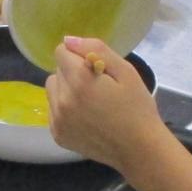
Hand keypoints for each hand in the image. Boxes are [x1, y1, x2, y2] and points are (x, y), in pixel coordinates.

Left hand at [46, 37, 169, 173]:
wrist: (139, 149)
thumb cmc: (137, 108)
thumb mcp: (126, 72)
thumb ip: (96, 50)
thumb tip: (68, 40)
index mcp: (79, 81)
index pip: (61, 51)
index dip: (79, 56)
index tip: (96, 68)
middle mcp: (62, 100)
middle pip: (56, 70)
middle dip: (73, 72)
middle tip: (98, 87)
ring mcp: (57, 120)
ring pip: (52, 90)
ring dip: (66, 90)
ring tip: (90, 102)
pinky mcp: (57, 135)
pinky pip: (53, 110)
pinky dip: (65, 109)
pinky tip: (86, 117)